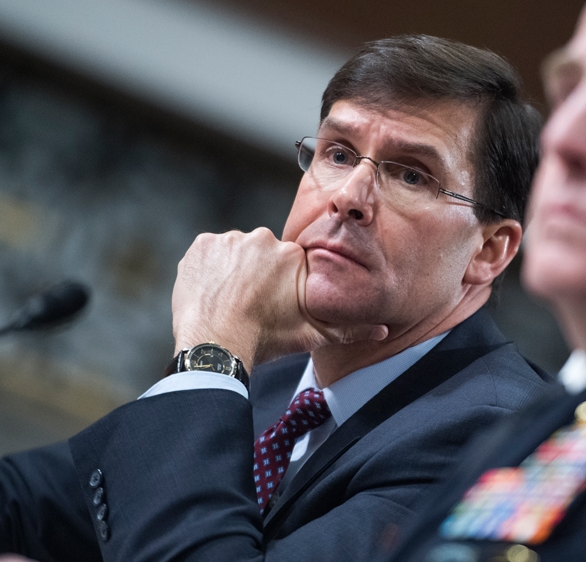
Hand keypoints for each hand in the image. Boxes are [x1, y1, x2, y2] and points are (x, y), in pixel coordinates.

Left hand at [172, 228, 387, 369]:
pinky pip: (209, 251)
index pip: (288, 261)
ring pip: (235, 251)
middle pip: (262, 252)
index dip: (281, 282)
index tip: (273, 300)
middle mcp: (261, 238)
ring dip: (233, 270)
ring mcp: (228, 240)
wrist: (217, 344)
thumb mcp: (313, 335)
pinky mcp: (201, 245)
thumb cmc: (266, 339)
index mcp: (289, 254)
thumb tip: (383, 329)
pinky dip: (210, 268)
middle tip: (251, 303)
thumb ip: (349, 329)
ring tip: (231, 299)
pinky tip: (213, 291)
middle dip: (258, 273)